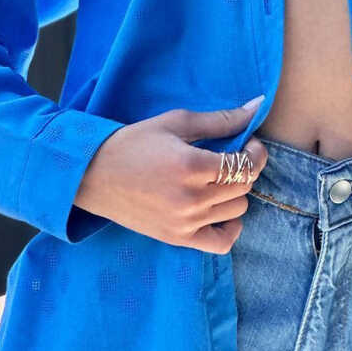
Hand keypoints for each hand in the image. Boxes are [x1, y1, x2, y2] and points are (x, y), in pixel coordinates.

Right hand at [73, 96, 268, 253]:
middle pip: (244, 187)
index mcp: (191, 166)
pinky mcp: (177, 238)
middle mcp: (191, 199)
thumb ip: (220, 119)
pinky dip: (230, 228)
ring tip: (218, 179)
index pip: (246, 165)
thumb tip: (258, 107)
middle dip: (245, 168)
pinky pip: (221, 244)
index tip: (248, 142)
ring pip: (237, 210)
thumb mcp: (176, 122)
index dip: (255, 152)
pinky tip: (220, 211)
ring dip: (235, 192)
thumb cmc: (134, 143)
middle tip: (231, 156)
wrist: (93, 175)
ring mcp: (185, 223)